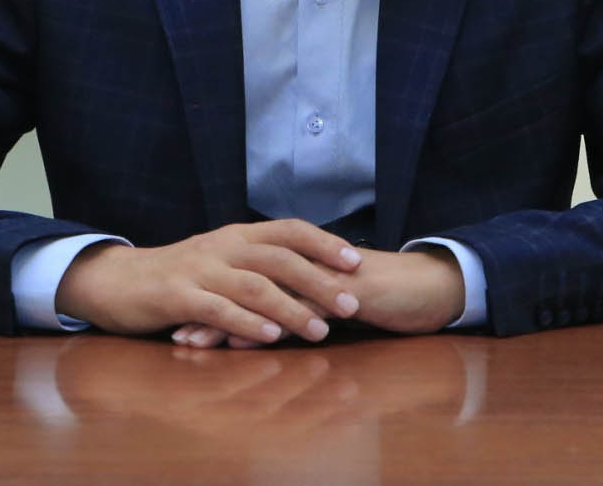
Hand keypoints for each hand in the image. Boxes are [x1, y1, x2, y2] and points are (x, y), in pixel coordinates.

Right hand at [54, 220, 362, 344]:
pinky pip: (218, 309)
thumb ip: (257, 265)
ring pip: (254, 286)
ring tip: (320, 330)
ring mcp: (199, 270)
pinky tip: (270, 337)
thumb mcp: (221, 260)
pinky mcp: (178, 296)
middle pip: (279, 259)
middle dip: (319, 281)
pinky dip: (247, 322)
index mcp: (236, 235)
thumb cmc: (179, 276)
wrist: (118, 281)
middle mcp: (222, 246)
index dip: (323, 243)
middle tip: (351, 304)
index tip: (356, 261)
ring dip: (291, 308)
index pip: (288, 230)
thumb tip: (309, 276)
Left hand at [174, 245, 464, 348]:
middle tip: (174, 329)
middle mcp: (305, 262)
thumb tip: (269, 311)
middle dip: (207, 306)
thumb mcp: (333, 293)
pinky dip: (267, 327)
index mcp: (300, 259)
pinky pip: (297, 310)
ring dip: (226, 320)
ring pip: (263, 294)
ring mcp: (322, 276)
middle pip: (243, 281)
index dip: (213, 291)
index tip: (180, 312)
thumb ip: (302, 295)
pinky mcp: (342, 293)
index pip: (245, 272)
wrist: (428, 285)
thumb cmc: (380, 292)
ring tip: (194, 341)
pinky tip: (242, 341)